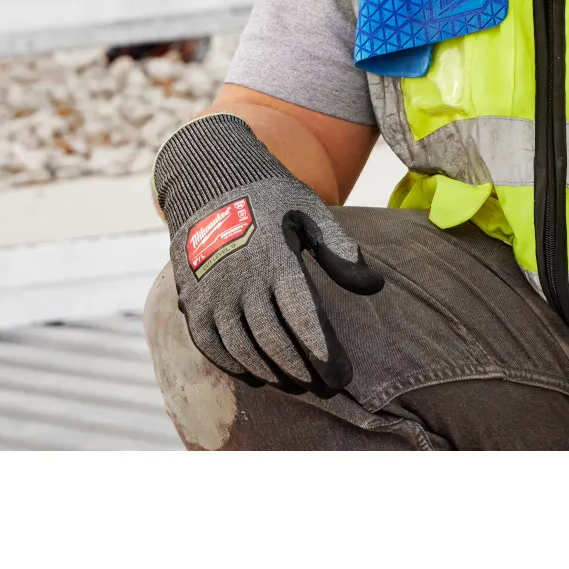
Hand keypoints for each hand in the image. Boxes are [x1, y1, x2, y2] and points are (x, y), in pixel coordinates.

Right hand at [153, 113, 381, 394]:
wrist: (209, 180)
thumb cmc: (271, 198)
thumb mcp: (310, 212)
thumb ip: (341, 251)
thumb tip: (376, 286)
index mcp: (276, 258)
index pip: (304, 320)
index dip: (324, 353)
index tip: (344, 377)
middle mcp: (241, 280)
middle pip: (275, 342)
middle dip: (304, 371)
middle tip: (327, 388)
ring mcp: (212, 293)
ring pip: (243, 350)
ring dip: (273, 374)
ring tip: (299, 384)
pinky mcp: (192, 300)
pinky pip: (211, 346)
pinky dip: (235, 367)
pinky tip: (258, 376)